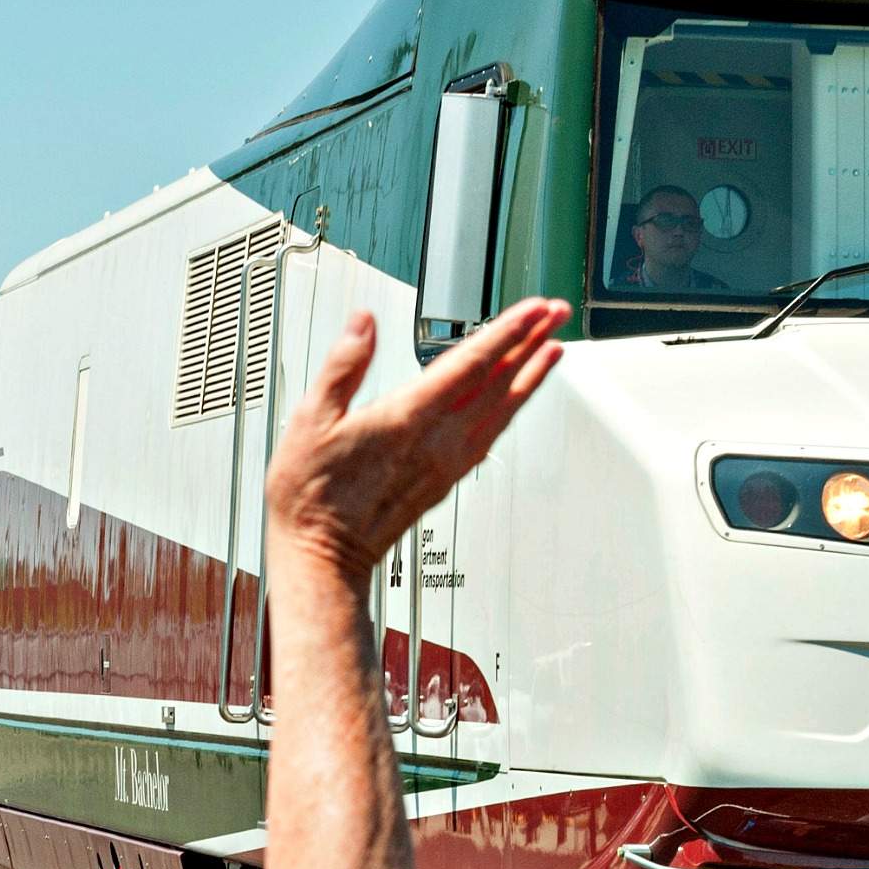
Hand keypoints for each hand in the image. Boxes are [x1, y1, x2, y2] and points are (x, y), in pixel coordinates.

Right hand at [264, 298, 567, 582]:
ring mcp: (447, 464)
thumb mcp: (310, 421)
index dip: (509, 331)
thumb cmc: (312, 498)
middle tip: (557, 313)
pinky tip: (516, 402)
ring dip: (531, 376)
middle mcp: (438, 442)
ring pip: (502, 411)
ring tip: (552, 349)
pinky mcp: (446, 481)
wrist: (323, 558)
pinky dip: (512, 410)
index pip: (472, 364)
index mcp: (408, 419)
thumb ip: (343, 367)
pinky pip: (490, 437)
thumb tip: (364, 324)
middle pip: (499, 383)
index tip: (536, 310)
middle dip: (532, 342)